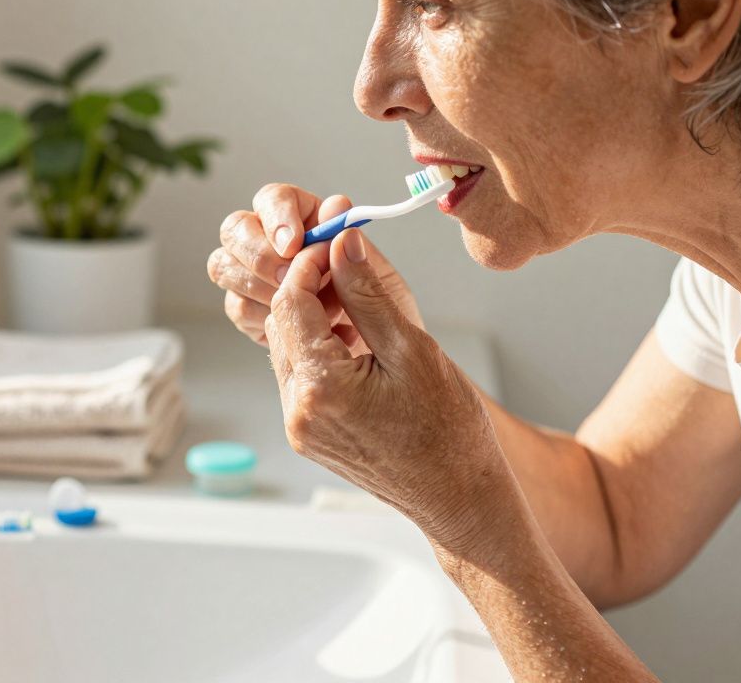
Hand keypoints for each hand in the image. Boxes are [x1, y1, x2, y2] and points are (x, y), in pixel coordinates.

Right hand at [207, 183, 423, 350]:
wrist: (378, 367)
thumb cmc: (385, 320)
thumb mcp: (383, 286)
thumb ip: (358, 256)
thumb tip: (339, 218)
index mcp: (309, 221)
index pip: (274, 199)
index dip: (277, 216)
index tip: (294, 244)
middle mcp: (276, 243)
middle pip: (236, 228)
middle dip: (258, 254)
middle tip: (286, 279)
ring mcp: (257, 276)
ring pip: (225, 265)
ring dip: (259, 287)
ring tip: (305, 310)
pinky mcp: (250, 309)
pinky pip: (237, 306)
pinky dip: (263, 318)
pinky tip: (298, 331)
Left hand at [265, 227, 506, 551]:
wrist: (457, 496)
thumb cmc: (449, 431)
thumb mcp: (413, 349)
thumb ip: (369, 294)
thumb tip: (342, 243)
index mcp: (321, 387)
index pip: (291, 301)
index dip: (311, 264)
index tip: (339, 243)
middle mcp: (298, 410)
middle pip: (283, 323)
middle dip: (310, 287)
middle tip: (350, 264)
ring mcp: (300, 426)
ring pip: (288, 347)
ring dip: (315, 317)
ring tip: (360, 303)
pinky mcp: (309, 434)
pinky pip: (301, 375)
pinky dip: (320, 349)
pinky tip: (357, 341)